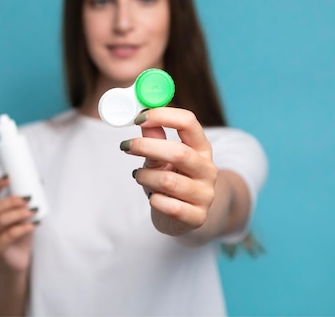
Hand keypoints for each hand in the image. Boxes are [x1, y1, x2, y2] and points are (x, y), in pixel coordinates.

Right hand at [0, 177, 36, 270]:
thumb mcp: (20, 217)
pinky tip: (34, 225)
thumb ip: (24, 203)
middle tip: (28, 199)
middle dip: (12, 201)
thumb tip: (38, 182)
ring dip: (19, 213)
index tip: (9, 178)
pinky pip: (10, 234)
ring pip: (2, 220)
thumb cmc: (18, 236)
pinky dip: (24, 228)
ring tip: (33, 211)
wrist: (18, 260)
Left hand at [121, 107, 217, 236]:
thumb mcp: (161, 158)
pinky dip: (154, 200)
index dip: (163, 116)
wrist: (184, 216)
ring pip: (168, 181)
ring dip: (145, 177)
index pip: (188, 122)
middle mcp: (208, 169)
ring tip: (139, 176)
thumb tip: (142, 119)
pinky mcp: (197, 217)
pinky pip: (169, 206)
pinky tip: (153, 198)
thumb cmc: (170, 180)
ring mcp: (205, 194)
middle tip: (126, 146)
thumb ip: (154, 139)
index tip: (138, 118)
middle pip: (179, 152)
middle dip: (147, 147)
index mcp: (201, 148)